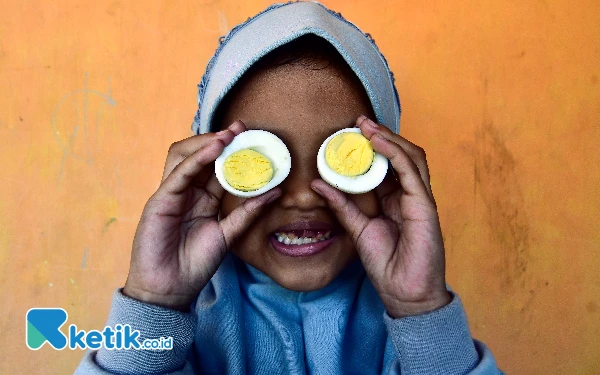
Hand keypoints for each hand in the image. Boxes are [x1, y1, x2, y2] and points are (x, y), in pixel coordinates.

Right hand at [123, 121, 280, 310]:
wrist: (169, 289)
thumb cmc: (195, 264)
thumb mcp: (228, 235)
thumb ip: (248, 213)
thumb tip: (275, 192)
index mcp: (202, 198)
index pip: (217, 167)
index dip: (233, 151)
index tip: (254, 138)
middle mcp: (186, 192)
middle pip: (200, 156)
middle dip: (220, 139)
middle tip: (242, 128)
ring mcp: (172, 194)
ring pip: (186, 157)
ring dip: (207, 143)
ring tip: (228, 135)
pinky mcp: (160, 200)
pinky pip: (179, 173)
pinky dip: (197, 159)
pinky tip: (214, 149)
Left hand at [311, 116, 451, 317]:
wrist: (404, 291)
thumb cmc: (385, 263)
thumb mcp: (357, 228)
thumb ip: (341, 205)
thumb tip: (317, 183)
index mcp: (395, 199)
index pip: (385, 165)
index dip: (370, 147)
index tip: (349, 132)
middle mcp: (409, 195)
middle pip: (399, 155)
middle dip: (380, 135)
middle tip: (358, 122)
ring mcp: (419, 198)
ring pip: (410, 156)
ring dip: (389, 138)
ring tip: (366, 127)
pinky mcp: (424, 205)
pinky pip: (411, 171)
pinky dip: (395, 153)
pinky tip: (379, 142)